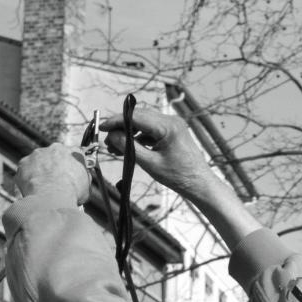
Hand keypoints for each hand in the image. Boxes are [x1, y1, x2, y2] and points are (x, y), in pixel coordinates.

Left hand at [14, 146, 89, 202]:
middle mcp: (54, 148)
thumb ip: (83, 177)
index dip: (70, 166)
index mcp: (73, 152)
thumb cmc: (71, 192)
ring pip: (38, 162)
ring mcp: (37, 154)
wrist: (52, 197)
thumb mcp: (86, 185)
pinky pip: (25, 171)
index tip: (69, 175)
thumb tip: (82, 177)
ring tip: (43, 188)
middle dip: (53, 167)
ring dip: (40, 172)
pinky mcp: (24, 163)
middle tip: (55, 183)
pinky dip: (27, 179)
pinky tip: (32, 189)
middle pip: (54, 156)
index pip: (72, 155)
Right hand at [99, 105, 214, 196]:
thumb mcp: (150, 163)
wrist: (199, 184)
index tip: (102, 126)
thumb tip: (112, 136)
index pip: (136, 117)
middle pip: (139, 117)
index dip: (116, 121)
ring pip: (143, 123)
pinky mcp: (172, 132)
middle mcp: (171, 121)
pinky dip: (138, 138)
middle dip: (121, 128)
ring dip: (129, 134)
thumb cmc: (178, 177)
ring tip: (115, 148)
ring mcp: (172, 125)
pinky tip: (128, 148)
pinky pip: (151, 130)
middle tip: (107, 141)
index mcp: (168, 126)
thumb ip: (129, 148)